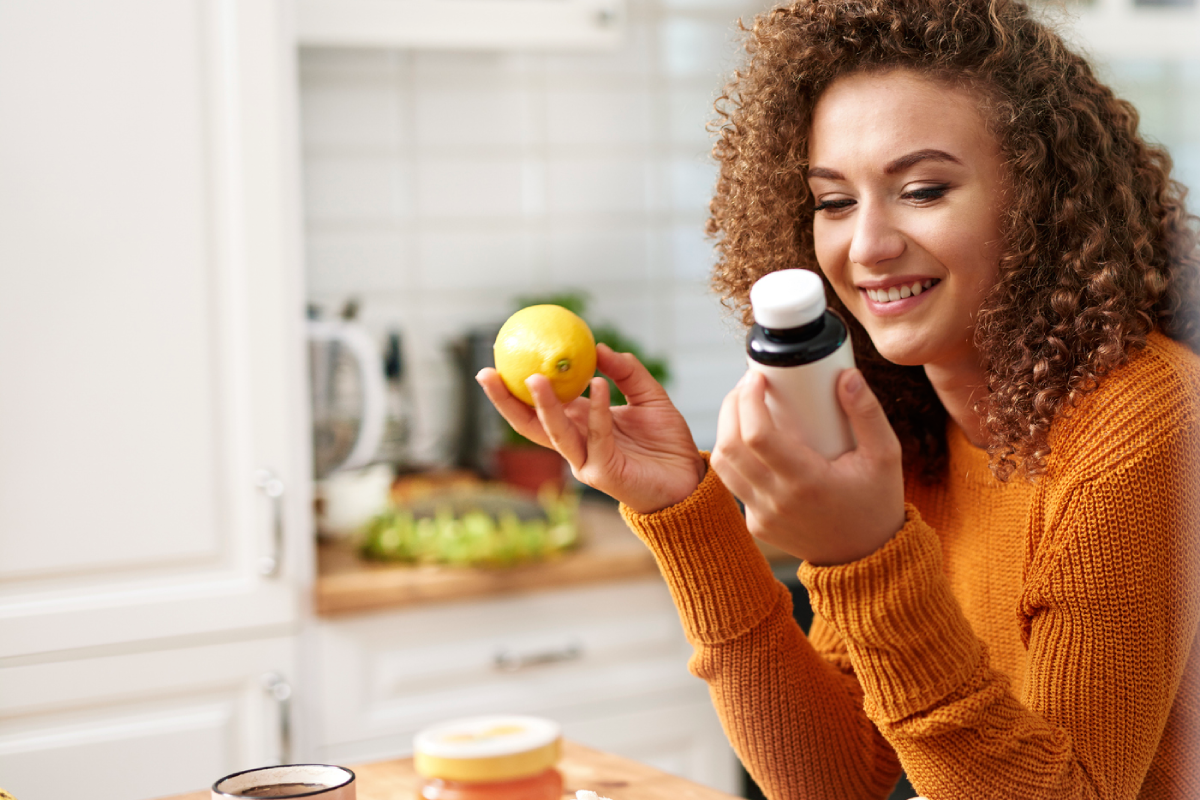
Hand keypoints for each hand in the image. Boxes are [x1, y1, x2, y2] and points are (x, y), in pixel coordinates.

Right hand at [476, 343, 705, 513]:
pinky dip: (598, 410)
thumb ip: (626, 372)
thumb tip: (599, 347)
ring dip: (544, 406)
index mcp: (579, 425)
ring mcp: (586, 461)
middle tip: (486, 373)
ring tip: (534, 378)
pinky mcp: (605, 472)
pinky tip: (597, 383)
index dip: (514, 387)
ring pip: (556, 433)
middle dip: (504, 402)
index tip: (496, 360)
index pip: (539, 406)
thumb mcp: (649, 396)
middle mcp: (575, 444)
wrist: (689, 480)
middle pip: (530, 424)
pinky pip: (599, 436)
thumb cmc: (666, 442)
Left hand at [711, 369, 905, 564]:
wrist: (867, 559)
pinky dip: (737, 457)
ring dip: (726, 430)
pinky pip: (734, 484)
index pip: (757, 435)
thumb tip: (847, 375)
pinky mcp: (756, 524)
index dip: (748, 399)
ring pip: (723, 465)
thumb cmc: (877, 503)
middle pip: (730, 446)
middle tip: (748, 386)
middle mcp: (777, 502)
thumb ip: (867, 413)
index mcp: (807, 482)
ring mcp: (762, 516)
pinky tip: (754, 441)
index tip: (757, 377)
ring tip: (745, 408)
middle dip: (732, 407)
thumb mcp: (885, 456)